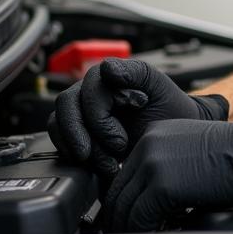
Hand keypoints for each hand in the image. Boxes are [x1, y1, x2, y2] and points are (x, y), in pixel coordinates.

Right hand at [48, 58, 228, 176]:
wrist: (173, 133)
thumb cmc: (167, 107)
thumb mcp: (157, 86)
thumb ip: (134, 73)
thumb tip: (107, 67)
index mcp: (106, 75)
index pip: (87, 90)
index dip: (100, 114)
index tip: (120, 138)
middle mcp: (88, 90)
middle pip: (67, 107)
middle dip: (85, 134)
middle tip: (113, 152)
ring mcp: (80, 112)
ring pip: (59, 125)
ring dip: (81, 148)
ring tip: (109, 164)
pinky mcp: (76, 133)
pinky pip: (60, 141)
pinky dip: (75, 156)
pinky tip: (99, 165)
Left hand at [102, 116, 232, 231]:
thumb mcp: (193, 152)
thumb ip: (167, 168)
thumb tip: (152, 202)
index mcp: (155, 134)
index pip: (123, 174)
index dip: (122, 200)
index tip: (124, 218)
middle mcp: (149, 144)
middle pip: (118, 190)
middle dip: (118, 217)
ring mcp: (153, 163)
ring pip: (124, 206)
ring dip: (127, 228)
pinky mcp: (162, 185)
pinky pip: (139, 218)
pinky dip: (141, 233)